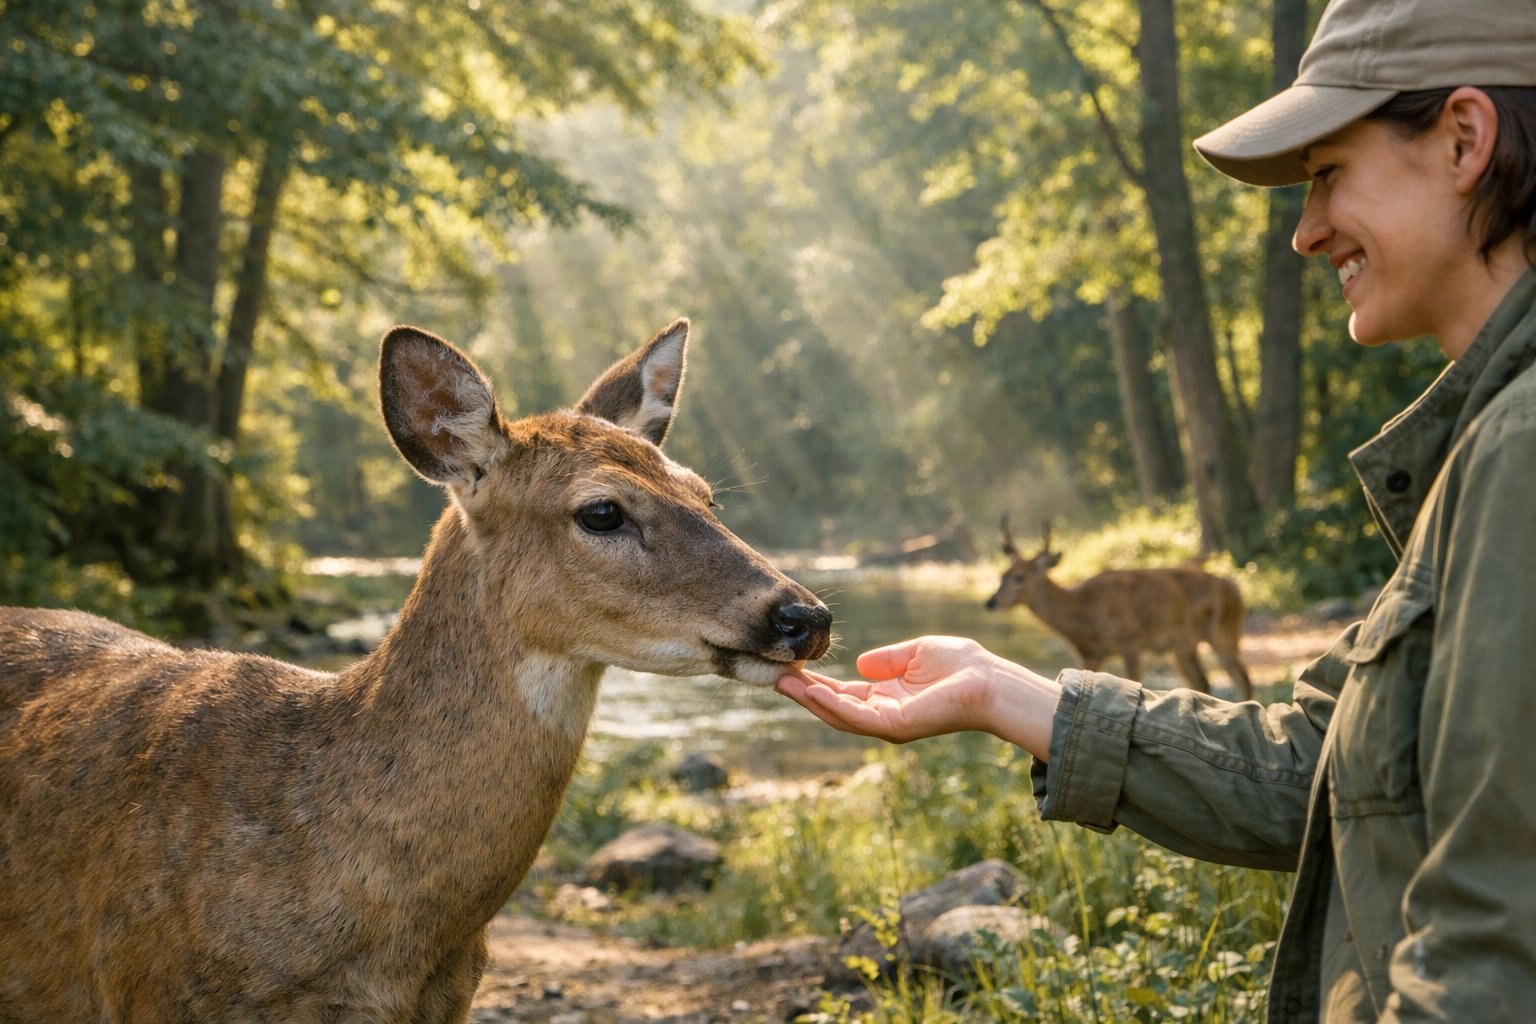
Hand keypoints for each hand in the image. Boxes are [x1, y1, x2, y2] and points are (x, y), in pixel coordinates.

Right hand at [776, 635, 1061, 756]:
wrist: (990, 680)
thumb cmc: (962, 665)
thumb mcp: (915, 652)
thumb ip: (887, 659)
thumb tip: (860, 663)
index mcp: (887, 698)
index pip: (843, 692)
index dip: (816, 681)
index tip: (791, 666)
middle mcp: (883, 715)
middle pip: (833, 706)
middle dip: (803, 693)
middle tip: (773, 676)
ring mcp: (888, 724)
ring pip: (838, 715)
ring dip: (809, 700)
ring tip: (782, 682)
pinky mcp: (896, 726)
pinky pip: (856, 716)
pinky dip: (832, 705)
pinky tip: (811, 690)